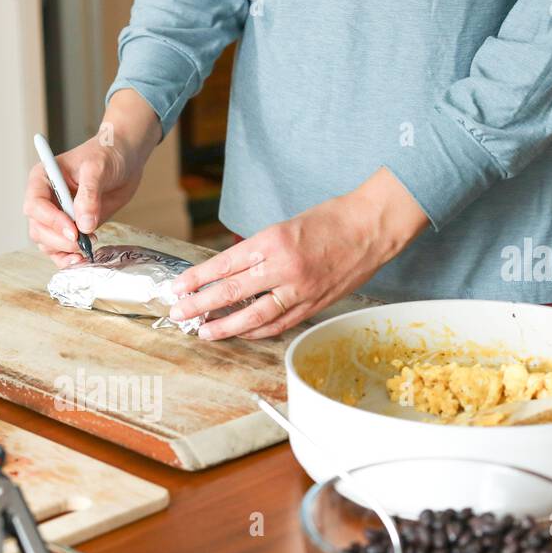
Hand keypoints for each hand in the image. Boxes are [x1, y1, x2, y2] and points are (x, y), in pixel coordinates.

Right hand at [23, 89, 159, 266]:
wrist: (124, 158)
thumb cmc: (107, 154)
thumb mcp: (98, 168)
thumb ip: (89, 195)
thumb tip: (84, 225)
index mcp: (43, 178)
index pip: (35, 205)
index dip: (51, 220)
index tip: (73, 230)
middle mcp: (46, 199)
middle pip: (38, 228)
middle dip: (59, 240)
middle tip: (82, 243)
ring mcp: (57, 215)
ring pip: (47, 242)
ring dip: (63, 252)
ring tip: (86, 250)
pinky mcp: (71, 228)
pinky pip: (61, 249)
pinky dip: (69, 257)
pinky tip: (83, 259)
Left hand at [169, 168, 429, 339]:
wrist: (373, 226)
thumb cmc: (331, 219)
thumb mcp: (286, 224)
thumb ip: (259, 249)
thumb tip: (230, 270)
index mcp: (273, 241)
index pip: (225, 264)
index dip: (198, 278)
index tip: (178, 287)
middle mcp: (284, 267)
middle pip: (232, 292)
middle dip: (201, 304)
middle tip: (179, 313)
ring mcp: (300, 290)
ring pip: (254, 317)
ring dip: (225, 326)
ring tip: (205, 331)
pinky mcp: (314, 304)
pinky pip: (279, 324)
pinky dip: (257, 331)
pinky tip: (240, 333)